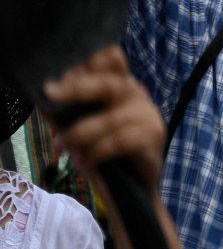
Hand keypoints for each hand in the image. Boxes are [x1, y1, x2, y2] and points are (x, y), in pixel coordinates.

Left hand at [43, 47, 165, 194]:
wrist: (131, 188)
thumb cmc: (104, 153)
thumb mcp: (79, 128)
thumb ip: (64, 113)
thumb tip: (41, 99)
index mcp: (120, 86)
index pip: (111, 59)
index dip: (87, 64)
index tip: (60, 78)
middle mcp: (138, 94)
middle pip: (109, 83)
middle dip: (77, 87)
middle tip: (51, 92)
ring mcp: (149, 115)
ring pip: (110, 119)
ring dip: (80, 134)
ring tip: (63, 146)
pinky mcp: (154, 137)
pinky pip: (119, 142)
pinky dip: (97, 152)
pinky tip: (86, 161)